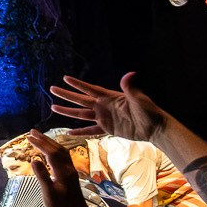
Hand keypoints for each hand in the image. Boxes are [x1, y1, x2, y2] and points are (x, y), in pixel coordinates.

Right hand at [25, 131, 92, 206]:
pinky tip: (50, 150)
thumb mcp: (48, 192)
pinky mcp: (70, 174)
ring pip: (62, 151)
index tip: (29, 137)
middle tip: (32, 131)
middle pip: (57, 148)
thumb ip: (42, 175)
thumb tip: (34, 159)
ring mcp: (71, 170)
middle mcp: (68, 168)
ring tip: (39, 137)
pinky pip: (63, 156)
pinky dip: (55, 149)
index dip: (40, 144)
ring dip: (50, 142)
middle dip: (44, 139)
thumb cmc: (61, 206)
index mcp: (63, 172)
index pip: (51, 153)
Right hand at [48, 71, 170, 144]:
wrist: (154, 128)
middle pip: (81, 100)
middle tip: (52, 89)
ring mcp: (104, 118)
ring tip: (54, 107)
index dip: (78, 84)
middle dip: (67, 95)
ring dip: (68, 111)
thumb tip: (129, 74)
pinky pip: (90, 130)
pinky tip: (69, 133)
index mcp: (109, 97)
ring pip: (81, 114)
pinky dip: (80, 132)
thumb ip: (130, 88)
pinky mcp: (107, 129)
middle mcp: (104, 106)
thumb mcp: (139, 99)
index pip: (90, 89)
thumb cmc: (149, 111)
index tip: (65, 78)